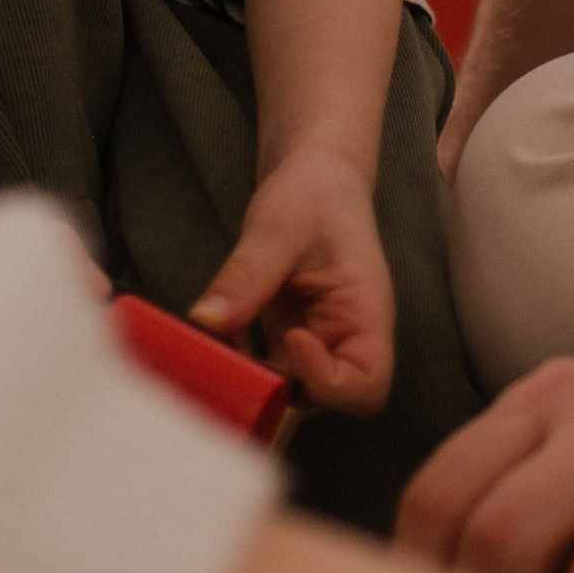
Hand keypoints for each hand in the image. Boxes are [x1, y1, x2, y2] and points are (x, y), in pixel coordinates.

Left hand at [192, 145, 394, 411]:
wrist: (313, 174)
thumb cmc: (313, 192)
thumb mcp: (278, 227)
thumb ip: (248, 274)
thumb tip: (207, 321)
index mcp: (366, 314)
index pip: (366, 385)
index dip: (327, 380)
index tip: (291, 340)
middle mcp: (346, 339)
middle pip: (325, 398)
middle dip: (278, 387)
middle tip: (234, 353)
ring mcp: (317, 343)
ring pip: (290, 390)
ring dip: (251, 376)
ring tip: (216, 343)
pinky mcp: (289, 340)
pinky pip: (266, 370)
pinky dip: (238, 360)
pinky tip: (216, 332)